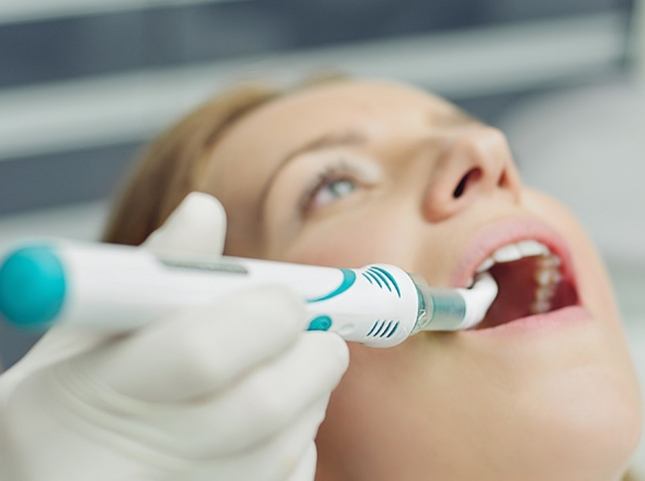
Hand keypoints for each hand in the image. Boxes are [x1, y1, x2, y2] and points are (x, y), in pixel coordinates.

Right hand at [0, 193, 348, 480]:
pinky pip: (291, 478)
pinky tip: (266, 424)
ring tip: (284, 369)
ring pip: (288, 443)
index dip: (266, 314)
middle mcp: (134, 464)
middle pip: (264, 405)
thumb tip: (205, 208)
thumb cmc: (62, 410)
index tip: (288, 297)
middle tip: (312, 330)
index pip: (203, 351)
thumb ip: (150, 275)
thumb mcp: (80, 337)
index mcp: (89, 395)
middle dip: (311, 354)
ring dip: (310, 392)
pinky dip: (298, 439)